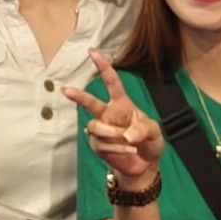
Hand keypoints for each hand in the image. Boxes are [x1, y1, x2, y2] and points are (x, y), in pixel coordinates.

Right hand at [65, 54, 165, 189]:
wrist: (145, 167)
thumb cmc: (150, 143)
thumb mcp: (154, 132)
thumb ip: (143, 129)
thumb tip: (126, 134)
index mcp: (122, 105)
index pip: (112, 83)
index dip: (103, 67)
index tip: (92, 52)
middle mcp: (108, 115)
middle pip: (91, 103)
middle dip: (79, 97)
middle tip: (66, 90)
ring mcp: (101, 130)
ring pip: (96, 127)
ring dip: (113, 135)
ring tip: (129, 142)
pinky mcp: (97, 145)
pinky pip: (101, 143)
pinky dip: (118, 148)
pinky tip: (129, 151)